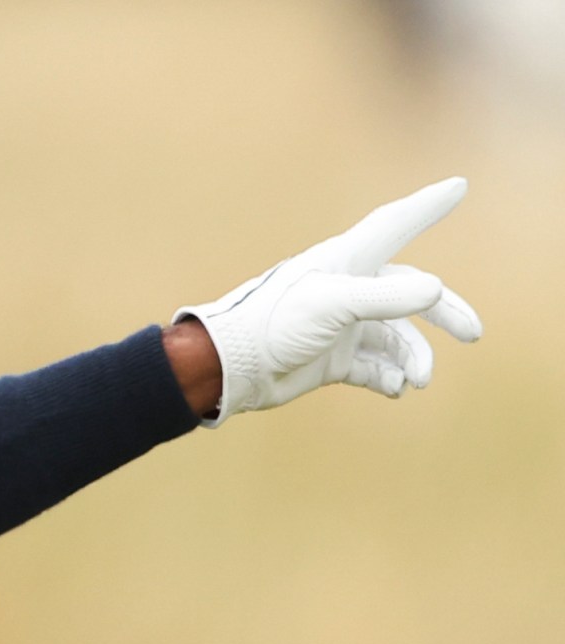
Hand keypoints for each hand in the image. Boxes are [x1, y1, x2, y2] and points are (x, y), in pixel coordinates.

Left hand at [176, 177, 482, 425]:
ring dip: (412, 358)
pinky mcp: (333, 360)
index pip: (397, 224)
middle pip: (412, 295)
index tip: (458, 186)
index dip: (427, 206)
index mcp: (349, 261)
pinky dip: (387, 378)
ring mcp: (344, 326)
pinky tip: (394, 389)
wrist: (238, 367)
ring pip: (395, 339)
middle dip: (444, 314)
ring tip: (419, 380)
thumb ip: (384, 299)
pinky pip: (372, 368)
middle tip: (473, 333)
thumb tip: (434, 291)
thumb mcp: (335, 304)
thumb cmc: (278, 322)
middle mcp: (351, 289)